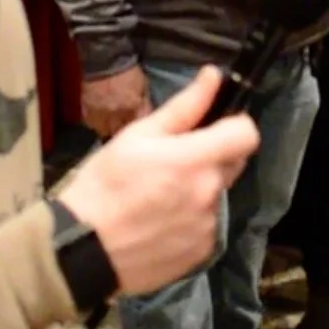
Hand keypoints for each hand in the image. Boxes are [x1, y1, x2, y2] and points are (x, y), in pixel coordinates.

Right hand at [58, 66, 259, 295]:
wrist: (82, 251)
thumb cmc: (103, 185)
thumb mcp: (136, 137)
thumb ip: (183, 107)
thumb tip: (213, 76)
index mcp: (195, 161)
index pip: (247, 135)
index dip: (235, 125)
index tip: (214, 126)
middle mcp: (210, 194)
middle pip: (234, 164)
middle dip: (213, 156)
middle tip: (175, 160)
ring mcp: (208, 227)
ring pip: (217, 195)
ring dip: (200, 189)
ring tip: (160, 196)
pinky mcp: (201, 253)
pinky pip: (207, 225)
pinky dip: (192, 219)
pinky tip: (160, 222)